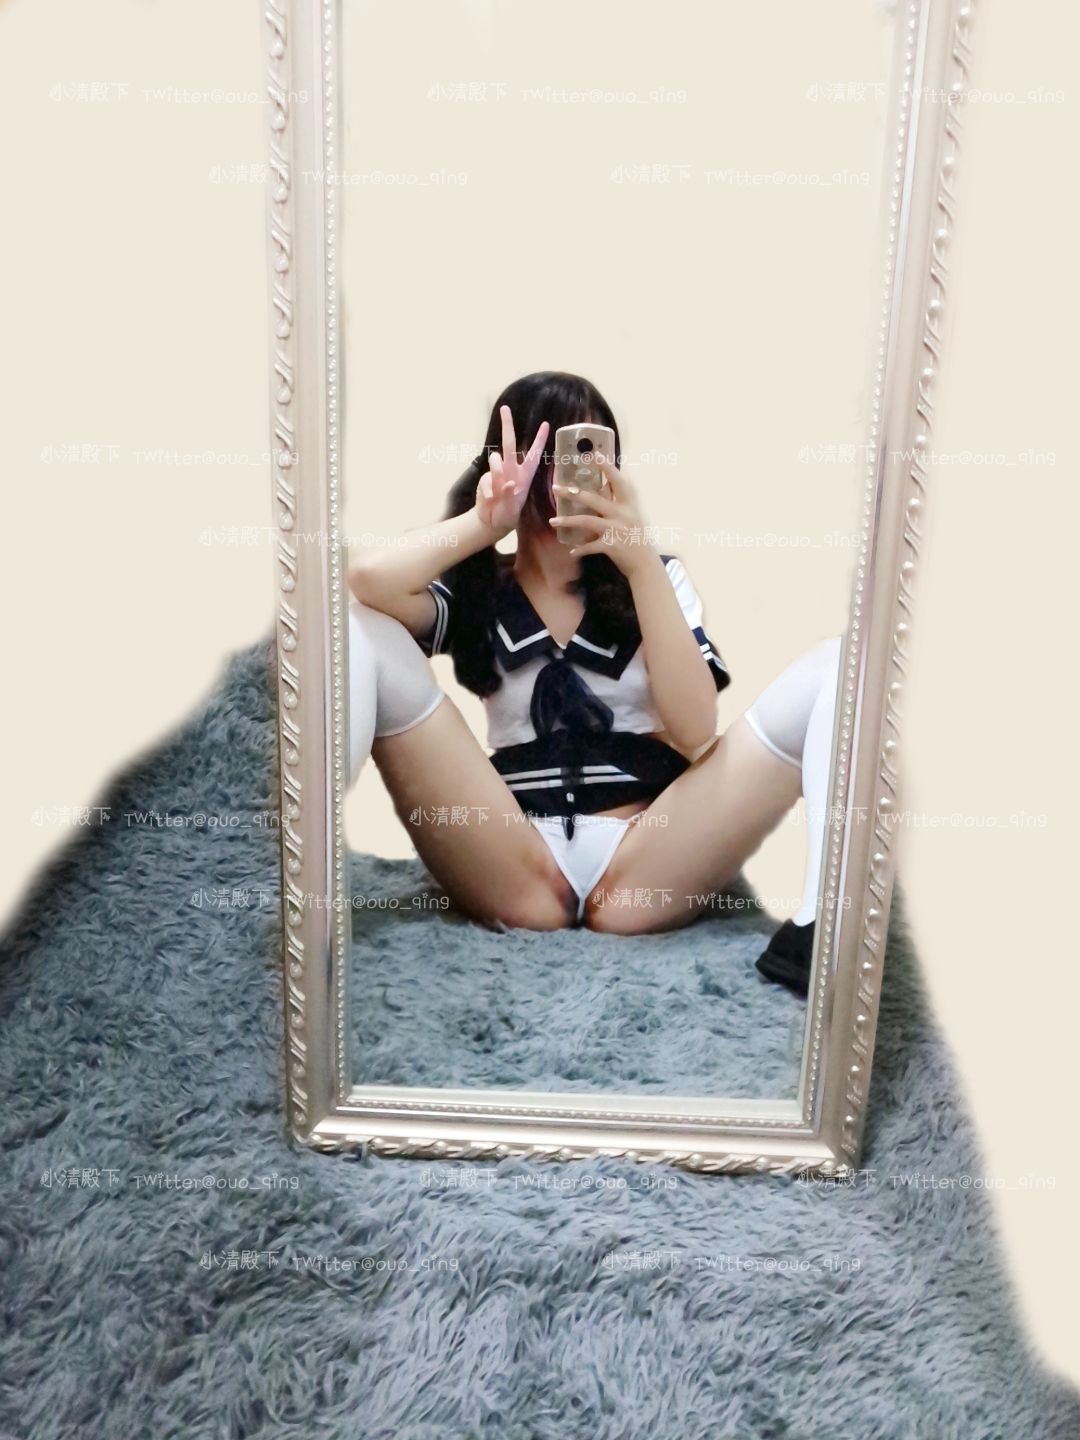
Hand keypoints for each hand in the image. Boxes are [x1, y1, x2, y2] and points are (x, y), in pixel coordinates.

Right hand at [475, 405, 549, 534]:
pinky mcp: (485, 479)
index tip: (546, 424)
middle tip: (504, 408)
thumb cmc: (508, 515)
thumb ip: (511, 496)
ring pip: (495, 459)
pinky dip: (488, 490)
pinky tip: (490, 499)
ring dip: (497, 471)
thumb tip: (509, 483)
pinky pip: (486, 478)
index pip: (534, 454)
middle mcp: (511, 470)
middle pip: (509, 443)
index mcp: (525, 475)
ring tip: (498, 492)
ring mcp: (497, 473)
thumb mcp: (513, 509)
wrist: (491, 522)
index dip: (540, 440)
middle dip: (507, 425)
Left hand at [549, 457, 656, 575]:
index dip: (607, 467)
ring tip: (553, 521)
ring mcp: (616, 530)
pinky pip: (590, 546)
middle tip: (556, 488)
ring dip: (568, 521)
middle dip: (573, 493)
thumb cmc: (637, 537)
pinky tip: (571, 551)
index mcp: (629, 504)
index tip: (594, 454)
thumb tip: (603, 487)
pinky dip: (580, 549)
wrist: (645, 564)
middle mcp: (622, 514)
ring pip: (587, 521)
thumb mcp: (632, 516)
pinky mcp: (610, 546)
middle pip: (594, 499)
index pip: (618, 480)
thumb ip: (619, 503)